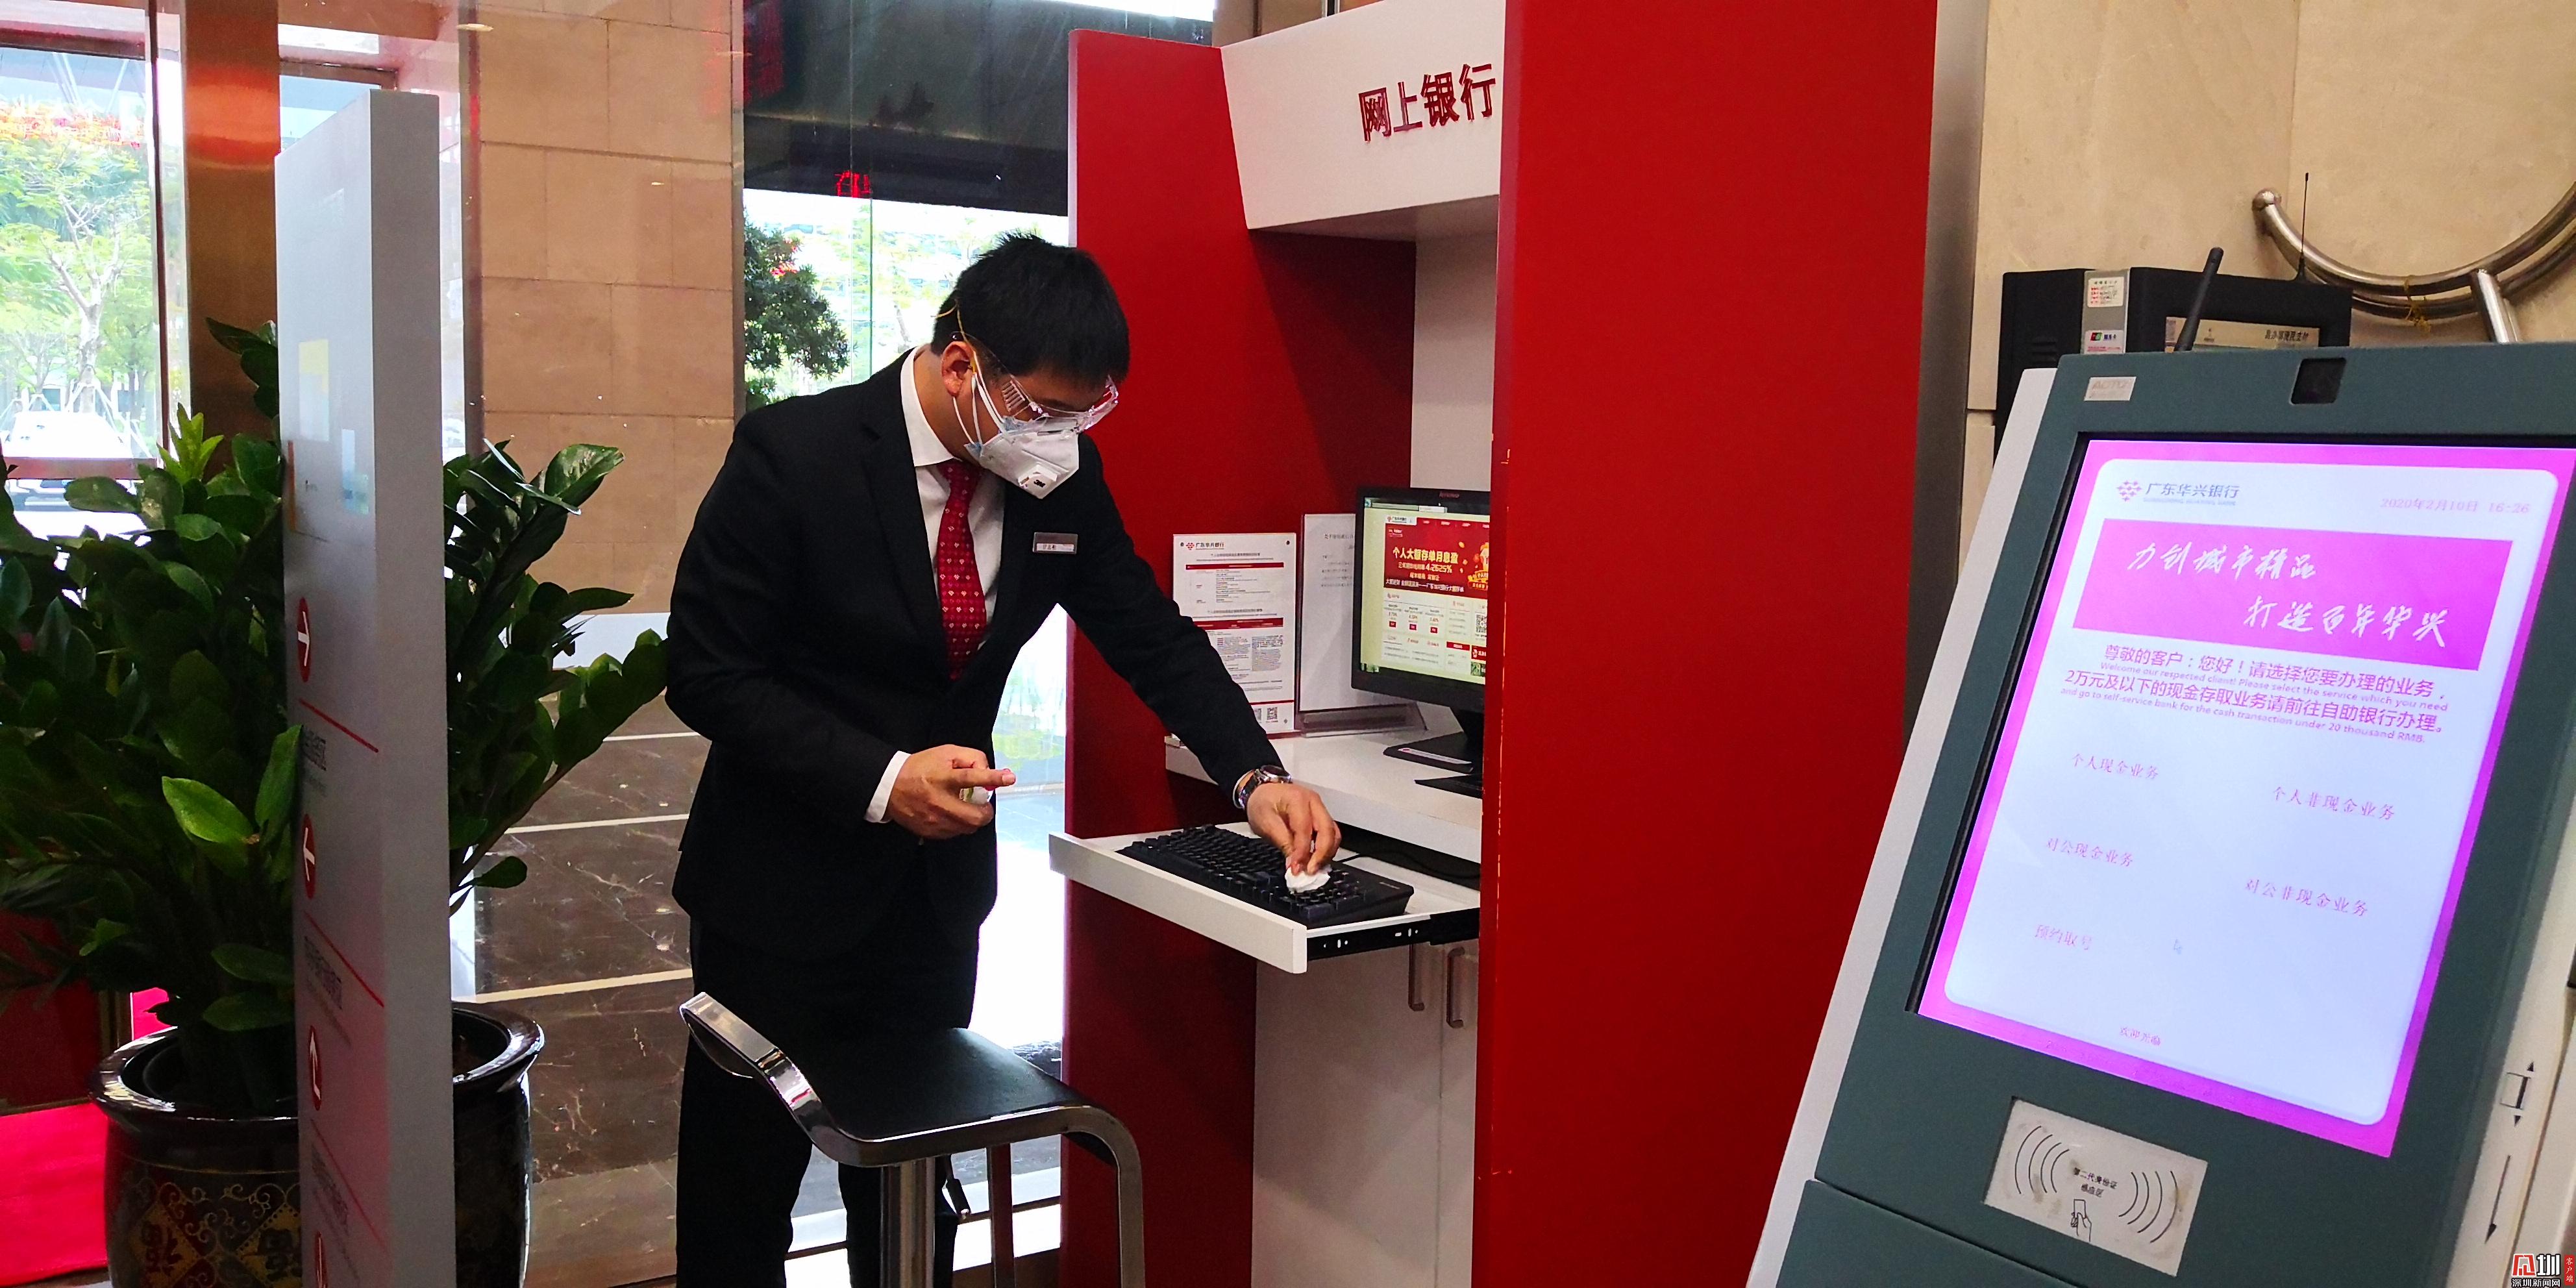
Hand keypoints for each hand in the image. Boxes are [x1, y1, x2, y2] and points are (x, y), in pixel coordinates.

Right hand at [887, 745, 1014, 839]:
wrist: (890, 787)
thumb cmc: (921, 768)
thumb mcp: (945, 753)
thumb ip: (970, 758)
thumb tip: (987, 771)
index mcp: (942, 778)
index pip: (971, 778)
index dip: (992, 778)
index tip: (1009, 778)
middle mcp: (939, 802)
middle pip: (975, 816)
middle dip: (986, 811)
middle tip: (983, 804)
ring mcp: (935, 820)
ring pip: (968, 827)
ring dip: (973, 818)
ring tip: (964, 807)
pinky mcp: (930, 832)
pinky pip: (955, 833)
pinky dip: (959, 824)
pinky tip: (951, 814)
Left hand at [1247, 782, 1339, 875]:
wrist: (1263, 792)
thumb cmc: (1262, 803)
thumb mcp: (1265, 822)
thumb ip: (1282, 842)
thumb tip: (1294, 863)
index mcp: (1297, 799)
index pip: (1305, 829)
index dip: (1302, 852)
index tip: (1296, 868)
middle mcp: (1314, 802)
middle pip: (1328, 830)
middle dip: (1321, 854)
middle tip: (1310, 871)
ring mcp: (1320, 809)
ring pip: (1333, 834)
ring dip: (1326, 854)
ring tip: (1313, 868)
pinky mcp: (1321, 817)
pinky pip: (1330, 834)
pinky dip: (1326, 849)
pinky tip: (1316, 860)